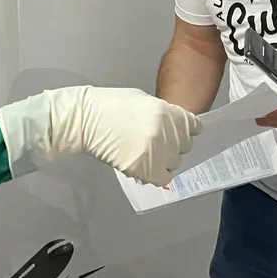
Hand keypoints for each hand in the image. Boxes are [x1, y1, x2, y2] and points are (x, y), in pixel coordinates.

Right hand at [0, 86, 201, 185]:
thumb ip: (162, 114)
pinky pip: (163, 177)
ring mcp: (155, 151)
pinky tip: (145, 166)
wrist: (83, 120)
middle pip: (185, 145)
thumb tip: (174, 127)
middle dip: (173, 145)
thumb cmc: (108, 106)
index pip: (193, 127)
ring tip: (147, 154)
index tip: (178, 134)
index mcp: (166, 111)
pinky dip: (157, 174)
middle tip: (156, 144)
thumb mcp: (142, 100)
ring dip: (164, 160)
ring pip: (174, 162)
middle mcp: (165, 131)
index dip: (186, 131)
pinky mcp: (144, 168)